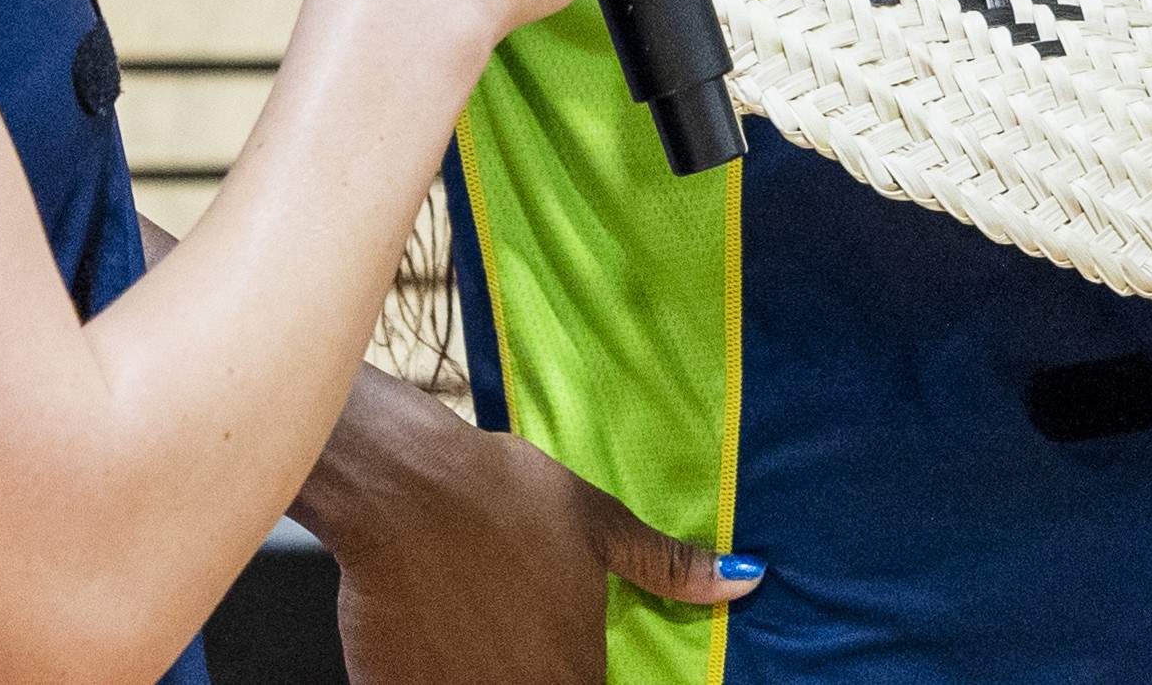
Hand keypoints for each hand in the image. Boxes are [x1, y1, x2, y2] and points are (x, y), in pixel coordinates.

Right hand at [319, 391, 756, 684]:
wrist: (404, 485)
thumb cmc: (504, 497)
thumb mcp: (596, 524)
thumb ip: (667, 567)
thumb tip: (747, 580)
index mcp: (574, 673)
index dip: (580, 672)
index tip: (559, 644)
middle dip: (526, 667)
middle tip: (509, 628)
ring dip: (480, 669)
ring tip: (472, 627)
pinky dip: (427, 671)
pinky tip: (426, 633)